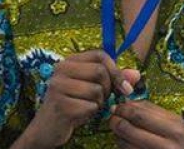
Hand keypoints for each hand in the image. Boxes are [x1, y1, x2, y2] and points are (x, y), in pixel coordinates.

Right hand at [20, 50, 140, 148]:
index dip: (115, 69)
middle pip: (100, 71)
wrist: (47, 129)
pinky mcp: (60, 104)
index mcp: (69, 61)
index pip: (100, 55)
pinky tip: (80, 115)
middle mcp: (61, 70)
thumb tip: (136, 74)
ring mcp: (58, 86)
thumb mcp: (92, 88)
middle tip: (102, 99)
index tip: (124, 86)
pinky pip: (90, 106)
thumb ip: (114, 79)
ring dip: (99, 103)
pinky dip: (90, 113)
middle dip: (108, 88)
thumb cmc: (73, 105)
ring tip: (88, 106)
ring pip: (96, 90)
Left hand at [109, 100, 183, 148]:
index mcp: (174, 126)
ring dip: (118, 135)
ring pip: (126, 144)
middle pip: (130, 127)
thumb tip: (131, 102)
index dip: (124, 108)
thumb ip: (155, 112)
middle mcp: (166, 143)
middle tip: (113, 116)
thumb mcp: (178, 124)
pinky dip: (124, 147)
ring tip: (119, 130)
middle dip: (116, 120)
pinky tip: (127, 143)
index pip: (140, 113)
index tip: (118, 105)